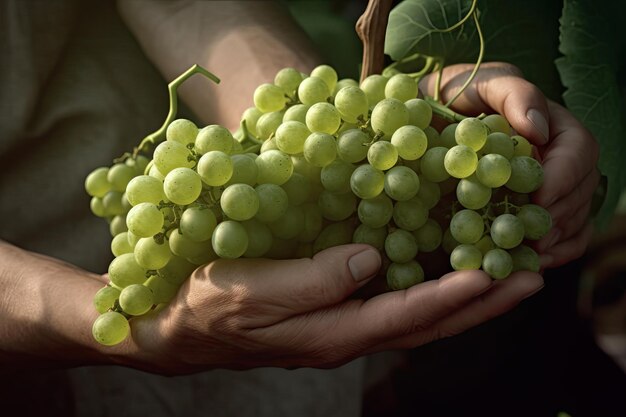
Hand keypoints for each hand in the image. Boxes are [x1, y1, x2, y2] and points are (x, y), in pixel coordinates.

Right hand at [125, 244, 542, 373]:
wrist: (177, 329)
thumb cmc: (208, 307)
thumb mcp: (253, 293)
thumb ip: (314, 280)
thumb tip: (371, 259)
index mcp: (331, 334)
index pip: (405, 316)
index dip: (452, 295)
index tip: (496, 273)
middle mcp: (346, 334)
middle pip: (427, 324)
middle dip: (480, 304)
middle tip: (529, 279)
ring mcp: (341, 326)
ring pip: (416, 316)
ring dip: (463, 298)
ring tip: (505, 275)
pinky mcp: (332, 311)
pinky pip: (393, 302)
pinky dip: (428, 287)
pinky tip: (442, 268)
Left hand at [420, 62, 599, 267]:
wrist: (432, 115)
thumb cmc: (460, 93)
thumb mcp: (482, 83)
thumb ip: (514, 94)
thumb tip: (538, 129)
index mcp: (556, 126)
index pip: (578, 152)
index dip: (563, 178)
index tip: (539, 198)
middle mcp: (560, 159)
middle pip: (581, 190)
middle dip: (561, 215)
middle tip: (535, 238)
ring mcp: (550, 187)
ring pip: (575, 216)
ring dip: (558, 239)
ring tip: (532, 256)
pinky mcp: (532, 211)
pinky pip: (560, 235)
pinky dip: (553, 252)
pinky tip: (532, 263)